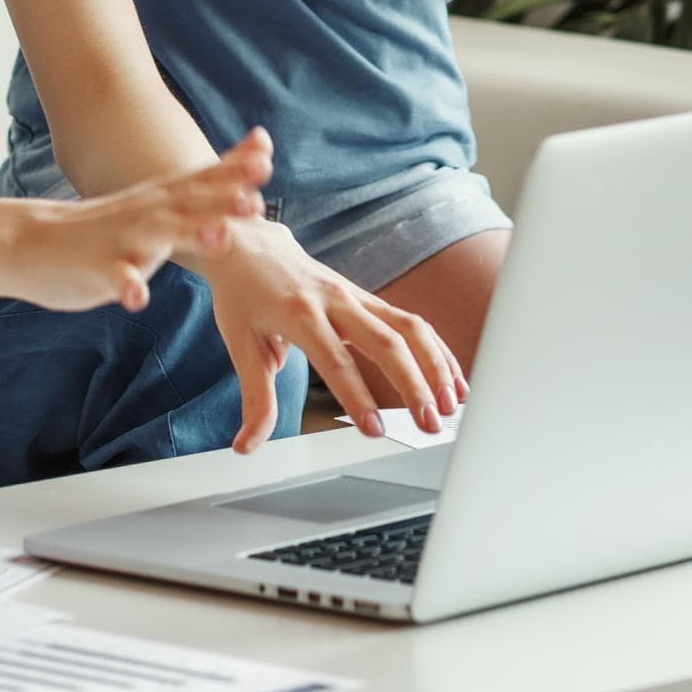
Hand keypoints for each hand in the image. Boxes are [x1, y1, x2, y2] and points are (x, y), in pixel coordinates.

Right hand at [7, 132, 272, 313]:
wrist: (32, 242)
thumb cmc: (104, 229)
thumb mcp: (156, 208)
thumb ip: (196, 200)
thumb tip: (244, 188)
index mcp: (164, 200)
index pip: (204, 177)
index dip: (235, 165)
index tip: (267, 152)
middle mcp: (148, 212)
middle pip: (191, 202)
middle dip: (225, 198)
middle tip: (257, 197)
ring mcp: (122, 239)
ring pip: (160, 234)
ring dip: (190, 233)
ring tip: (220, 236)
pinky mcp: (97, 268)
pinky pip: (114, 278)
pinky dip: (126, 286)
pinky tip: (137, 297)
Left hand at [200, 219, 467, 453]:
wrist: (250, 245)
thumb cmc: (243, 295)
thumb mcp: (239, 344)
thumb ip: (254, 398)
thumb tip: (246, 446)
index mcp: (299, 313)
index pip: (335, 361)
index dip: (357, 398)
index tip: (374, 430)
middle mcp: (335, 300)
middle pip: (385, 341)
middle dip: (413, 384)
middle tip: (430, 424)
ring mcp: (356, 296)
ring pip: (409, 326)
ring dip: (435, 365)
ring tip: (451, 405)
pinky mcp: (368, 298)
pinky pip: (411, 322)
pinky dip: (436, 350)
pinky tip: (452, 380)